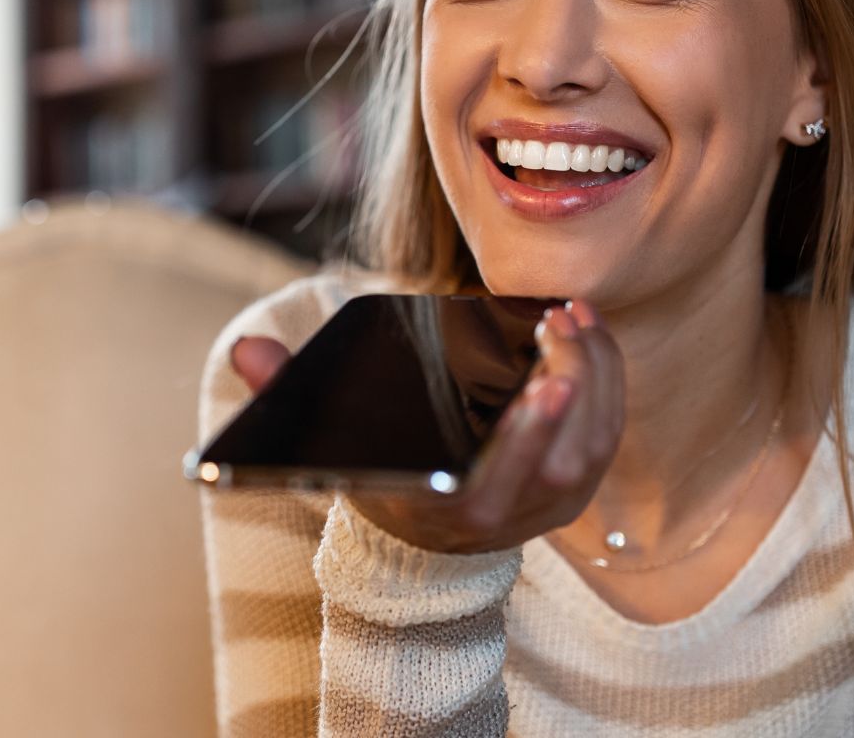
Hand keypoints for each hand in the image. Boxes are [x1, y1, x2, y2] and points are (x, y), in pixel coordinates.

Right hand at [228, 301, 625, 554]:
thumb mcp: (336, 444)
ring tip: (571, 316)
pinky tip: (588, 330)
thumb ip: (289, 394)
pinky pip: (607, 432)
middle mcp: (512, 516)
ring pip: (595, 440)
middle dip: (574, 383)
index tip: (543, 384)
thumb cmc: (381, 473)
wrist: (428, 538)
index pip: (498, 481)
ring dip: (594, 372)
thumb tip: (246, 349)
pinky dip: (606, 378)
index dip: (527, 436)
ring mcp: (552, 506)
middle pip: (563, 456)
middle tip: (559, 324)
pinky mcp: (579, 487)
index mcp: (451, 508)